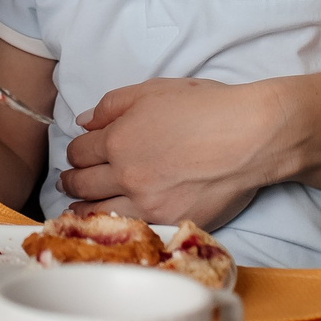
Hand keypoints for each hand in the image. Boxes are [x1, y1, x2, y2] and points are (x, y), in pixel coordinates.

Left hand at [58, 77, 294, 227]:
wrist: (251, 137)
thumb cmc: (209, 108)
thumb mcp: (155, 90)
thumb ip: (113, 104)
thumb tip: (85, 121)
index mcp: (118, 138)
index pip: (79, 151)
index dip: (77, 151)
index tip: (80, 154)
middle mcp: (124, 173)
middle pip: (80, 183)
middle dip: (71, 180)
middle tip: (70, 182)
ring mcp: (145, 202)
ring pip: (95, 212)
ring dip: (80, 208)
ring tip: (77, 207)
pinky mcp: (167, 222)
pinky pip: (126, 229)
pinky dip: (110, 226)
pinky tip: (108, 224)